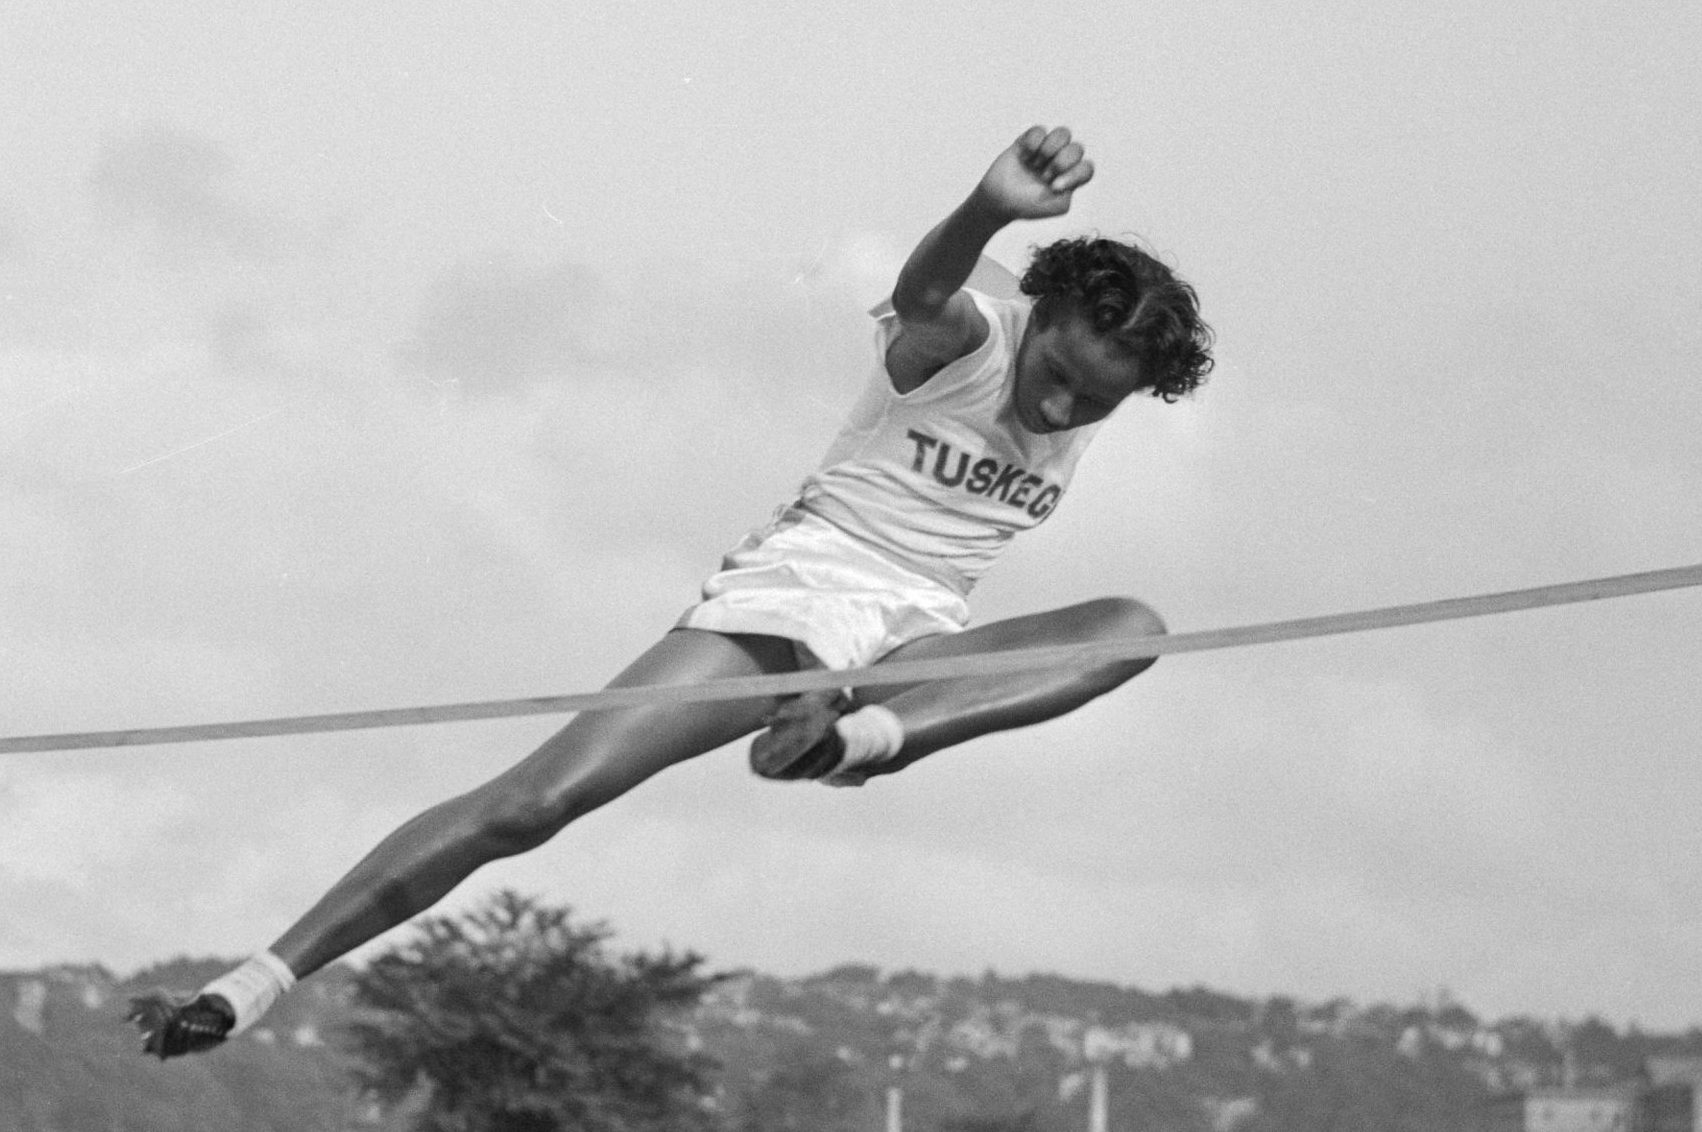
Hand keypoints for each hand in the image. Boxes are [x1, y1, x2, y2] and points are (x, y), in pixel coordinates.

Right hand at [974, 126, 1094, 220]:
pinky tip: (1024, 156)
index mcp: (1071, 178)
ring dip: (1050, 148)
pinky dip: (1033, 142)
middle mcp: (1062, 161)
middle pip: (1077, 149)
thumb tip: (1064, 179)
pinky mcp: (1029, 140)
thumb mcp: (1055, 208)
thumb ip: (1068, 196)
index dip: (1074, 174)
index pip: (1086, 168)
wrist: (998, 201)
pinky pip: (1040, 130)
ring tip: (1035, 163)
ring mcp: (1046, 149)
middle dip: (1061, 162)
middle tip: (1044, 176)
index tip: (1054, 186)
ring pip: (1063, 133)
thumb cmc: (1027, 206)